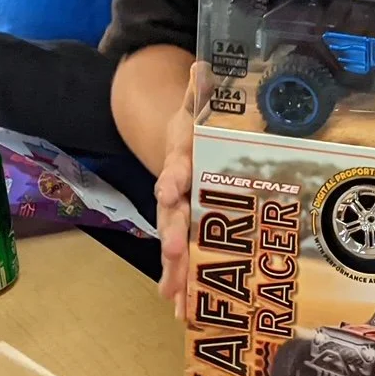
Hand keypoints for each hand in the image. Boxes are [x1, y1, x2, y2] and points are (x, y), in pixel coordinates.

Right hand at [155, 61, 209, 317]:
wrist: (181, 145)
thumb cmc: (197, 128)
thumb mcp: (198, 106)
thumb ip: (201, 90)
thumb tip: (203, 65)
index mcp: (182, 160)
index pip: (174, 168)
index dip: (172, 178)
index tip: (172, 188)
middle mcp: (176, 192)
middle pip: (172, 215)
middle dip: (174, 234)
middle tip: (177, 251)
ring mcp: (180, 216)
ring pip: (175, 246)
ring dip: (176, 271)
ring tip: (176, 298)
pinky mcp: (188, 233)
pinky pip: (184, 262)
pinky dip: (181, 284)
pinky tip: (182, 311)